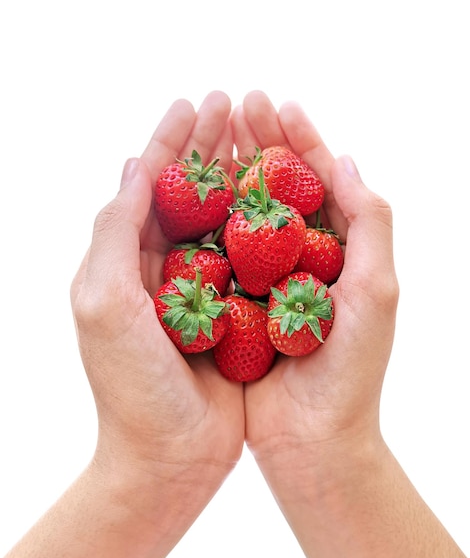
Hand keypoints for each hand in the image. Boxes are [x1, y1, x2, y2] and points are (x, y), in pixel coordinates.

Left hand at [71, 90, 243, 486]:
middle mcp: (161, 266)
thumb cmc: (131, 386)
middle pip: (187, 191)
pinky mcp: (233, 309)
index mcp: (124, 259)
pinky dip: (264, 221)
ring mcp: (200, 286)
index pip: (147, 184)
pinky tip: (284, 194)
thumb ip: (114, 232)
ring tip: (260, 131)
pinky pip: (250, 255)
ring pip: (221, 215)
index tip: (194, 102)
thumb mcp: (105, 302)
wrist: (170, 456)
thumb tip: (132, 166)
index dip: (170, 140)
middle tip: (233, 101)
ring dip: (238, 173)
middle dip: (207, 145)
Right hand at [231, 90, 397, 466]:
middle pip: (278, 187)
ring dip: (229, 170)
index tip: (277, 103)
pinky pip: (216, 251)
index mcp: (339, 249)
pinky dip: (204, 218)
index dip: (300, 139)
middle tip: (236, 101)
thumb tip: (345, 158)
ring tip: (212, 129)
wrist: (310, 440)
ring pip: (243, 211)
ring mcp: (263, 276)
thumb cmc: (351, 371)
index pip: (321, 180)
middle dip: (260, 142)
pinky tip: (188, 188)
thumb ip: (369, 222)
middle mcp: (299, 257)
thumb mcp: (376, 291)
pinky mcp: (232, 300)